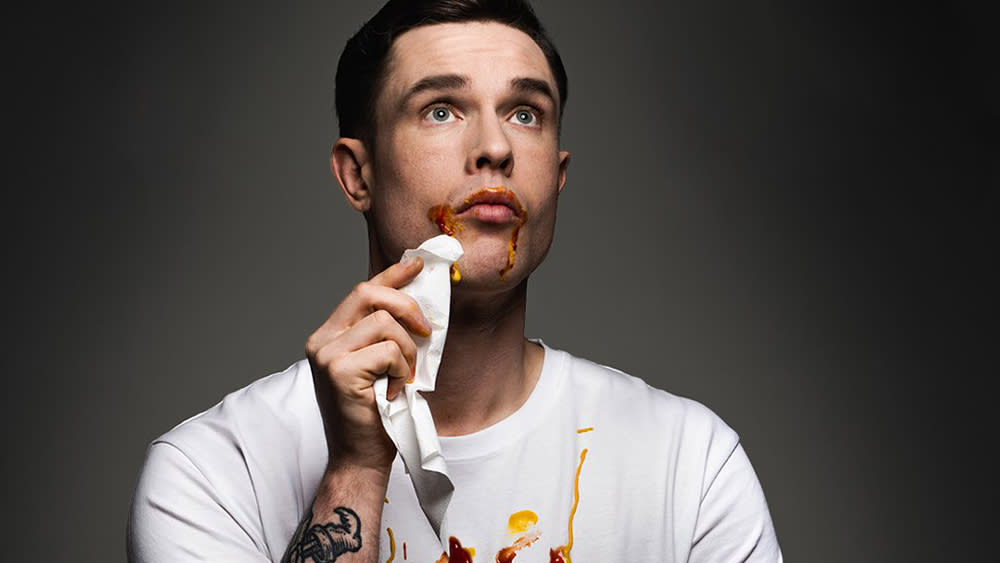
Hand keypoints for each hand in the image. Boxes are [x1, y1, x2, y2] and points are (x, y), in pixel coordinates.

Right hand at [306, 257, 431, 473]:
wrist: (360, 457)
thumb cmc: (376, 413)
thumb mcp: (381, 365)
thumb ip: (387, 334)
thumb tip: (418, 300)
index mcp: (329, 335)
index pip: (361, 291)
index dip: (392, 275)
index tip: (418, 264)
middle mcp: (321, 341)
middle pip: (368, 294)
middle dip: (407, 306)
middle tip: (427, 332)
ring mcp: (327, 355)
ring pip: (385, 323)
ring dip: (407, 351)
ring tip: (404, 378)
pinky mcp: (339, 371)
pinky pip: (388, 351)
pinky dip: (402, 370)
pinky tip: (394, 391)